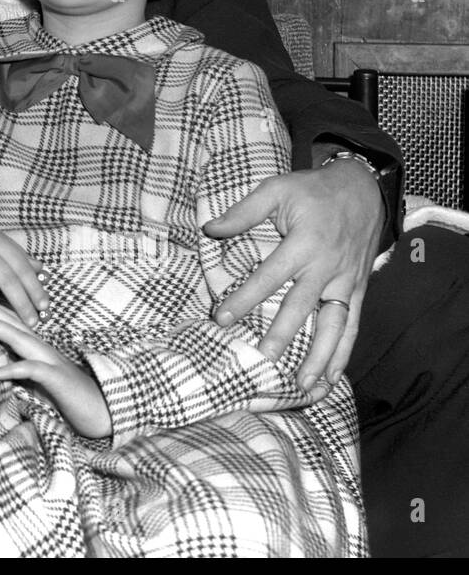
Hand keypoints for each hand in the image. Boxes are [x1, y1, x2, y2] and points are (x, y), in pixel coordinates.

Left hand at [0, 295, 110, 438]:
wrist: (105, 413)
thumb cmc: (71, 398)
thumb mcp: (41, 382)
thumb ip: (23, 371)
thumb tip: (1, 365)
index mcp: (39, 349)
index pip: (13, 325)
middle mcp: (44, 350)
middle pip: (13, 324)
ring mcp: (51, 362)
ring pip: (20, 339)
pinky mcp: (57, 380)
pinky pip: (32, 371)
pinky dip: (13, 369)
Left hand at [205, 160, 383, 388]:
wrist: (364, 189)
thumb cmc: (314, 190)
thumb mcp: (276, 189)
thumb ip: (243, 212)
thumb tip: (210, 229)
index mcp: (304, 244)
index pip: (269, 277)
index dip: (245, 298)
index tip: (221, 318)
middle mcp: (327, 268)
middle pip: (302, 308)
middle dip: (282, 336)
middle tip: (263, 361)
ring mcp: (346, 282)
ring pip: (334, 326)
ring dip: (320, 358)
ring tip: (304, 386)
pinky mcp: (359, 290)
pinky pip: (352, 326)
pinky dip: (343, 353)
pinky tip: (332, 378)